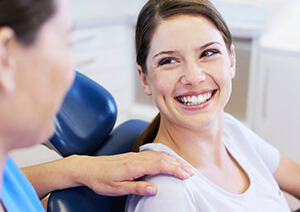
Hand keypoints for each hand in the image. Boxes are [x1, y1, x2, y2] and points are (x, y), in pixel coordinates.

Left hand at [72, 151, 193, 195]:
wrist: (88, 168)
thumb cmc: (101, 180)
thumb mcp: (116, 188)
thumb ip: (136, 187)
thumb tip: (155, 189)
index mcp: (133, 166)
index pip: (160, 165)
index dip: (175, 169)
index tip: (186, 175)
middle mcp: (136, 158)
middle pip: (162, 158)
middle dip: (178, 164)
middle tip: (191, 172)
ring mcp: (135, 155)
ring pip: (158, 154)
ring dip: (173, 159)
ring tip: (184, 166)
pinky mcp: (133, 156)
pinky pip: (152, 153)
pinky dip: (164, 156)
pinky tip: (168, 159)